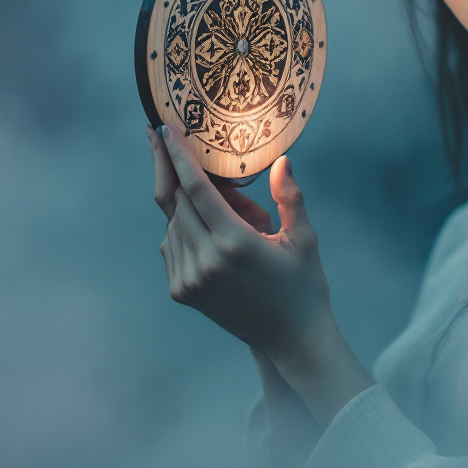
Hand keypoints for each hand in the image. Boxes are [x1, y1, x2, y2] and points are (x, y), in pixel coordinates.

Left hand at [147, 125, 372, 425]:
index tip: (165, 128)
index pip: (196, 189)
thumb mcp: (303, 239)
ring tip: (201, 186)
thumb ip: (290, 197)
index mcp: (234, 244)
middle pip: (176, 201)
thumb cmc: (303, 284)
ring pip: (171, 223)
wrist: (290, 339)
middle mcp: (205, 261)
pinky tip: (199, 219)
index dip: (178, 156)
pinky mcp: (182, 291)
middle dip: (174, 168)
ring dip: (181, 199)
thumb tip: (281, 161)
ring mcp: (189, 279)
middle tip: (164, 137)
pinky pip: (170, 245)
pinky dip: (180, 225)